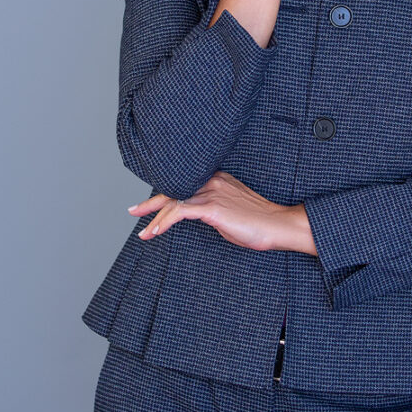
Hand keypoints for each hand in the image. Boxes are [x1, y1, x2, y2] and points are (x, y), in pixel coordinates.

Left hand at [127, 171, 315, 253]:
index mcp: (217, 179)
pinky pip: (180, 213)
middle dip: (150, 203)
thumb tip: (195, 216)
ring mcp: (211, 193)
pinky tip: (155, 232)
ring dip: (154, 218)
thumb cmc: (259, 223)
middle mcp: (211, 181)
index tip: (149, 205)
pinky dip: (165, 222)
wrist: (278, 225)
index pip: (184, 184)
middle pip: (173, 190)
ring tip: (143, 232)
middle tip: (133, 211)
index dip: (164, 194)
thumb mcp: (231, 212)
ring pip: (173, 202)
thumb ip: (212, 209)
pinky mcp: (212, 207)